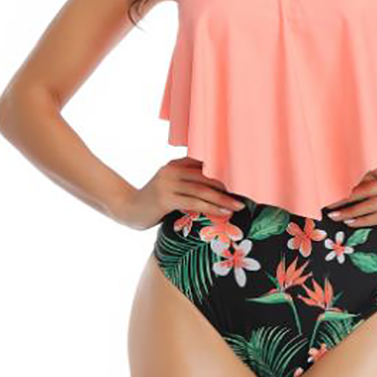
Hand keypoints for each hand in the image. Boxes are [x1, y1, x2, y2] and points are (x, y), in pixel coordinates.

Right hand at [113, 157, 245, 230]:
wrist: (128, 209)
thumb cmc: (154, 201)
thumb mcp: (171, 186)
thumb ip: (188, 182)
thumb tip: (217, 188)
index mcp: (176, 163)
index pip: (205, 164)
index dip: (225, 171)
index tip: (243, 178)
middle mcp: (172, 170)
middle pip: (207, 176)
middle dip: (229, 186)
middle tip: (247, 193)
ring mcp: (168, 183)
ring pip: (203, 190)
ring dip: (224, 199)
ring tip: (239, 205)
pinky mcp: (166, 198)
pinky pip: (194, 203)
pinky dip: (211, 208)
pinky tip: (224, 213)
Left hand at [324, 164, 376, 235]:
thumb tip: (364, 188)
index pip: (370, 171)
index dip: (351, 178)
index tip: (332, 184)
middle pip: (367, 187)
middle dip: (344, 195)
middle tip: (327, 201)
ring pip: (372, 203)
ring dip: (351, 210)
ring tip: (335, 215)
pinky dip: (364, 220)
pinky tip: (352, 223)